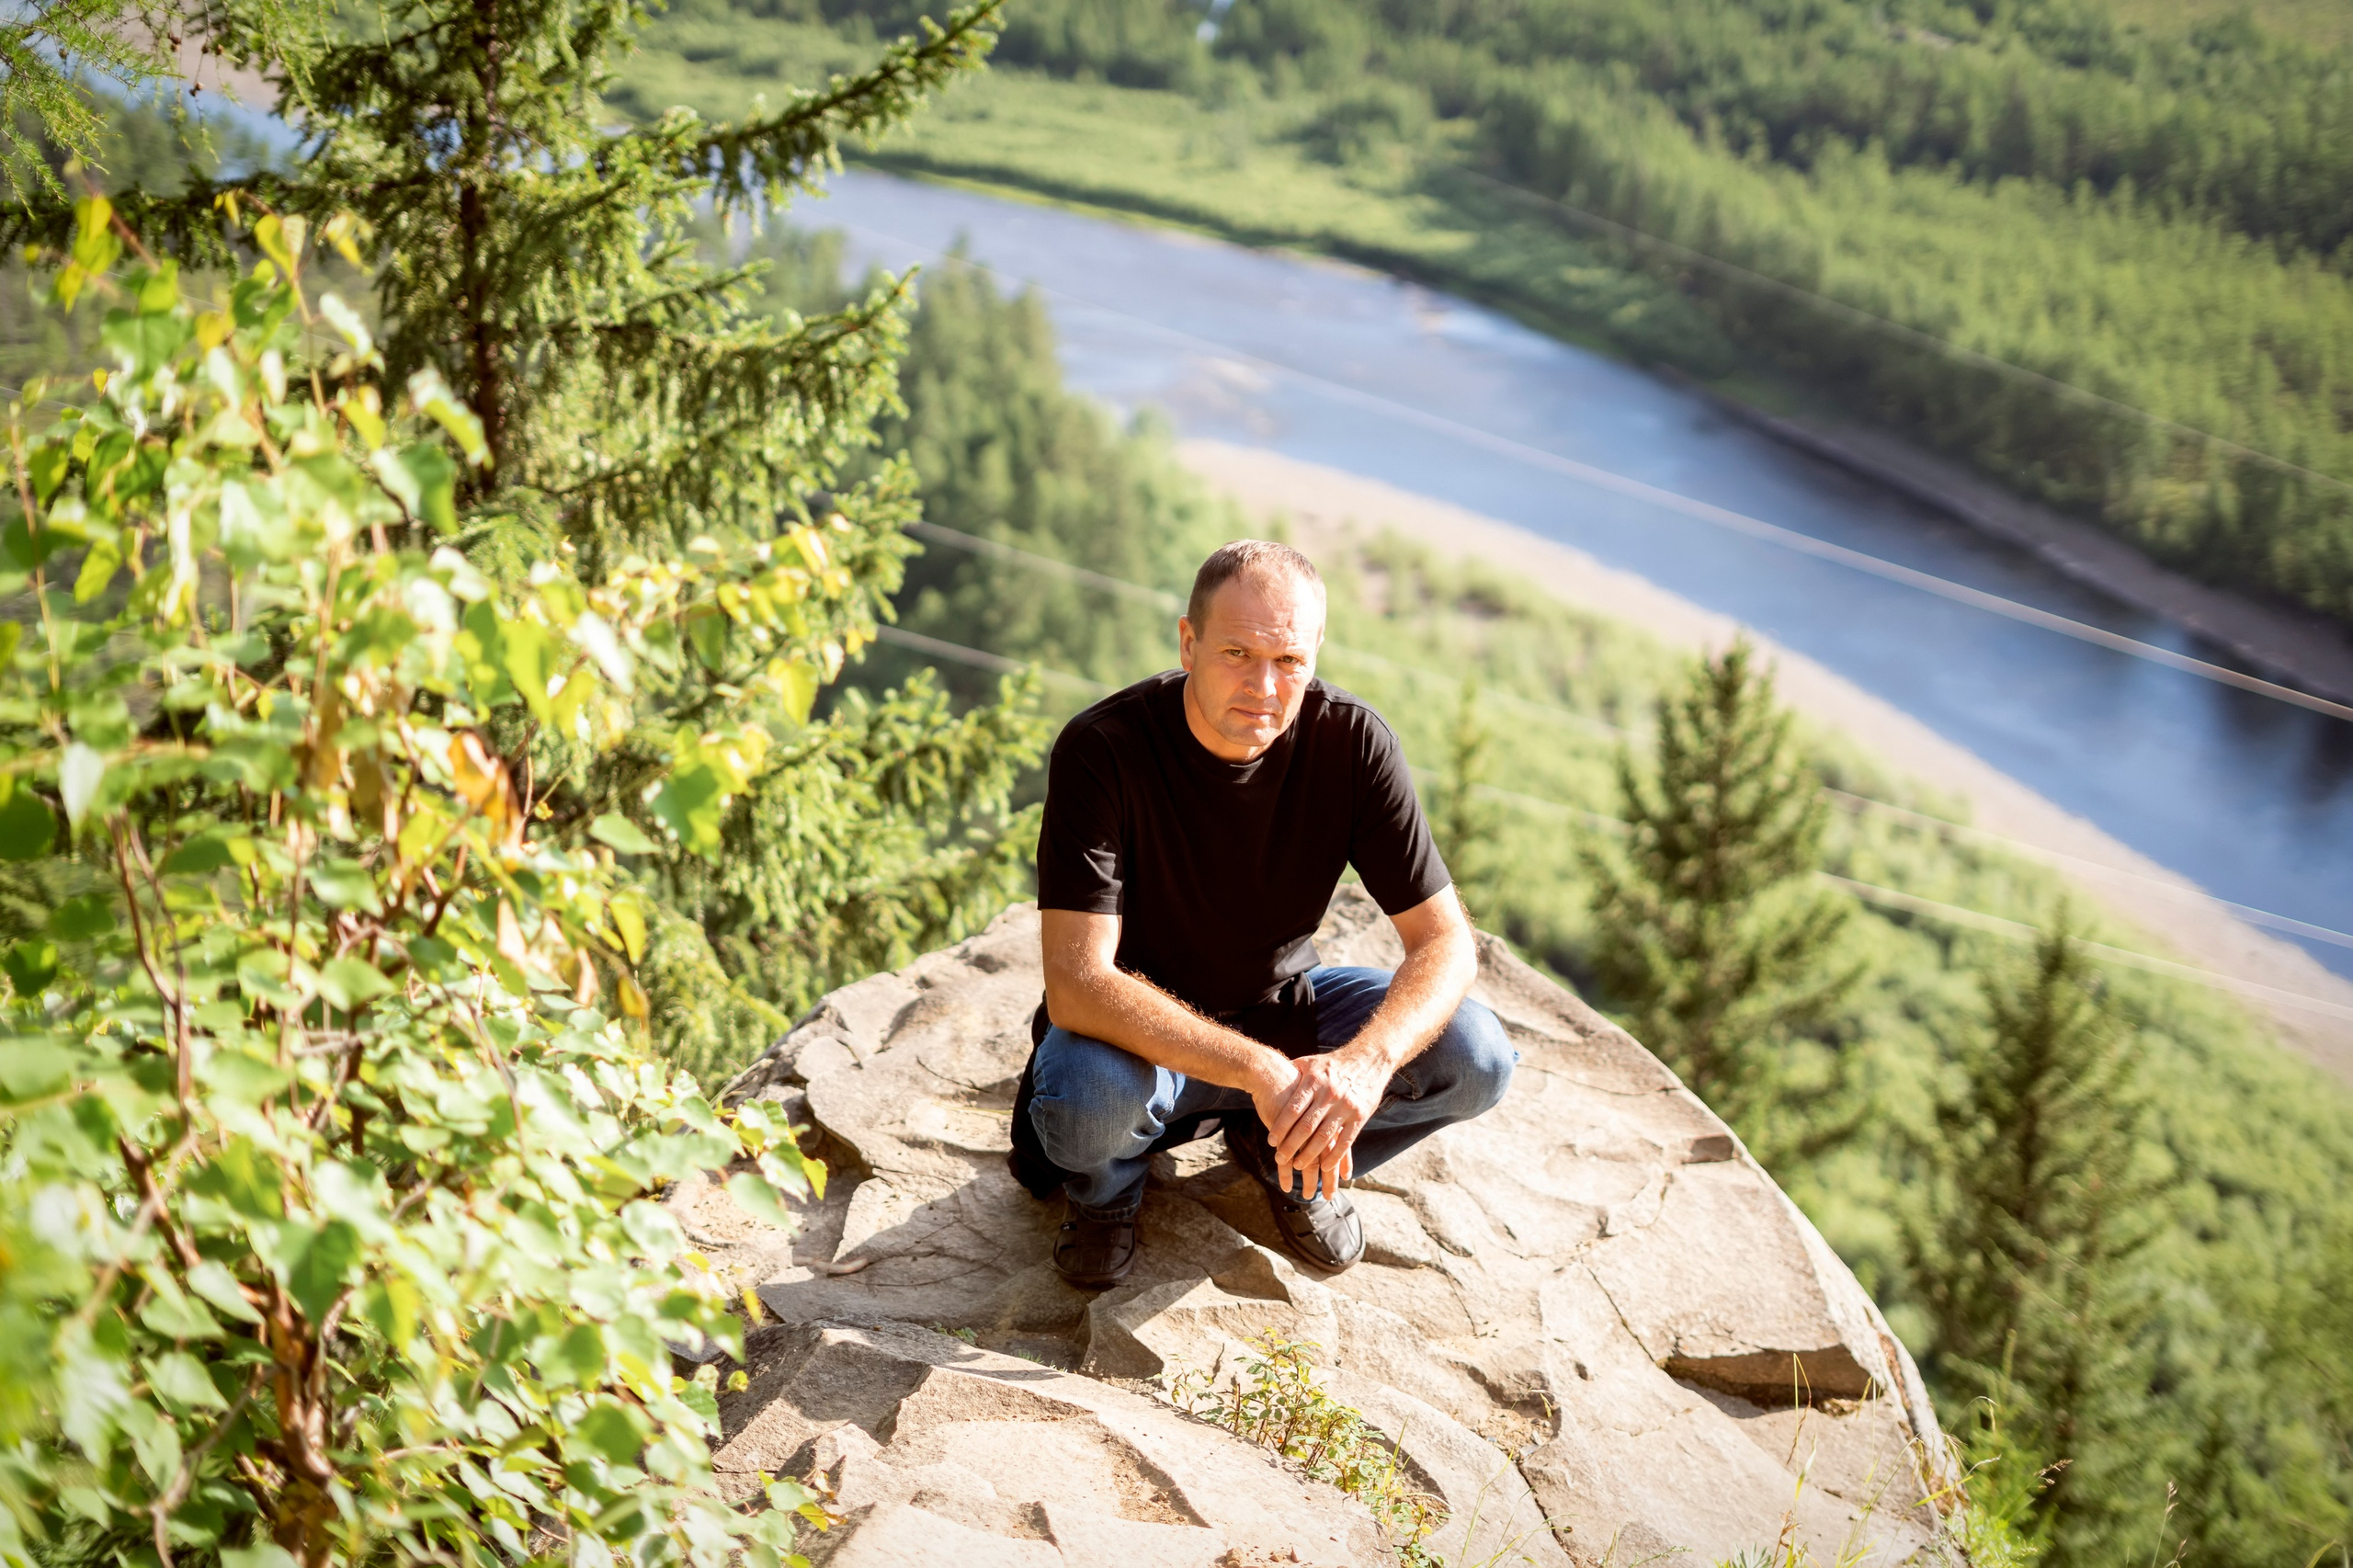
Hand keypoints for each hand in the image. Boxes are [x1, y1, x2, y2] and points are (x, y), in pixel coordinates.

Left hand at [1263, 1047, 1392, 1200]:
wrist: (1369, 1059)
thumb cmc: (1333, 1064)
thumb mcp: (1310, 1062)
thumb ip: (1292, 1072)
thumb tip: (1268, 1073)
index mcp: (1314, 1081)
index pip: (1293, 1109)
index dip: (1281, 1127)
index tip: (1271, 1141)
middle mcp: (1329, 1095)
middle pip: (1306, 1126)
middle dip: (1291, 1145)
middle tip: (1280, 1158)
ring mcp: (1345, 1107)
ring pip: (1324, 1137)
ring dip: (1310, 1155)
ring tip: (1297, 1165)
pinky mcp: (1360, 1116)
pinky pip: (1346, 1141)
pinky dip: (1335, 1157)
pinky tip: (1325, 1167)